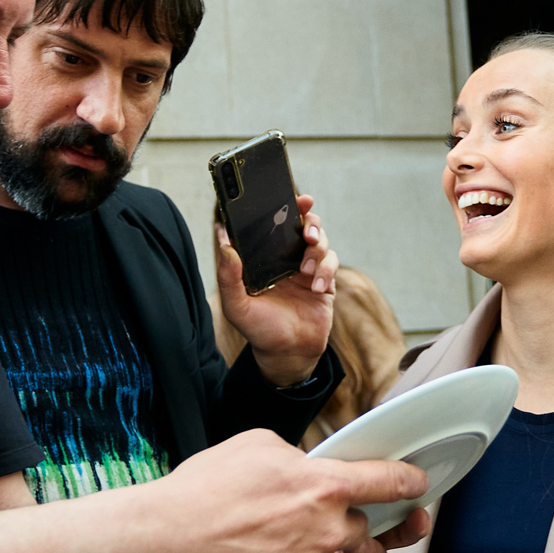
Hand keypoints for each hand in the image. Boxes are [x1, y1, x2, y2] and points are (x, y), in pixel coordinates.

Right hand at [143, 430, 425, 552]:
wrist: (159, 546)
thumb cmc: (199, 491)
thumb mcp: (254, 447)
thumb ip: (296, 457)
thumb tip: (310, 468)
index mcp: (321, 484)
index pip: (387, 482)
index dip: (409, 483)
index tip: (417, 487)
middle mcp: (325, 530)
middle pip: (370, 537)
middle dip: (365, 538)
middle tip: (349, 539)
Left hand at [216, 195, 338, 387]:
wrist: (288, 354)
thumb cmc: (259, 329)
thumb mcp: (236, 305)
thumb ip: (228, 274)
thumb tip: (222, 238)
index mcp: (264, 257)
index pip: (274, 223)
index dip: (285, 206)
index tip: (295, 198)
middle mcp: (286, 258)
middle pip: (303, 224)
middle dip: (309, 221)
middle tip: (307, 232)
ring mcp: (307, 267)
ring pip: (320, 241)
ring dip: (317, 250)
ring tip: (306, 270)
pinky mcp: (325, 280)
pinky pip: (331, 262)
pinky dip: (326, 271)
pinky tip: (317, 287)